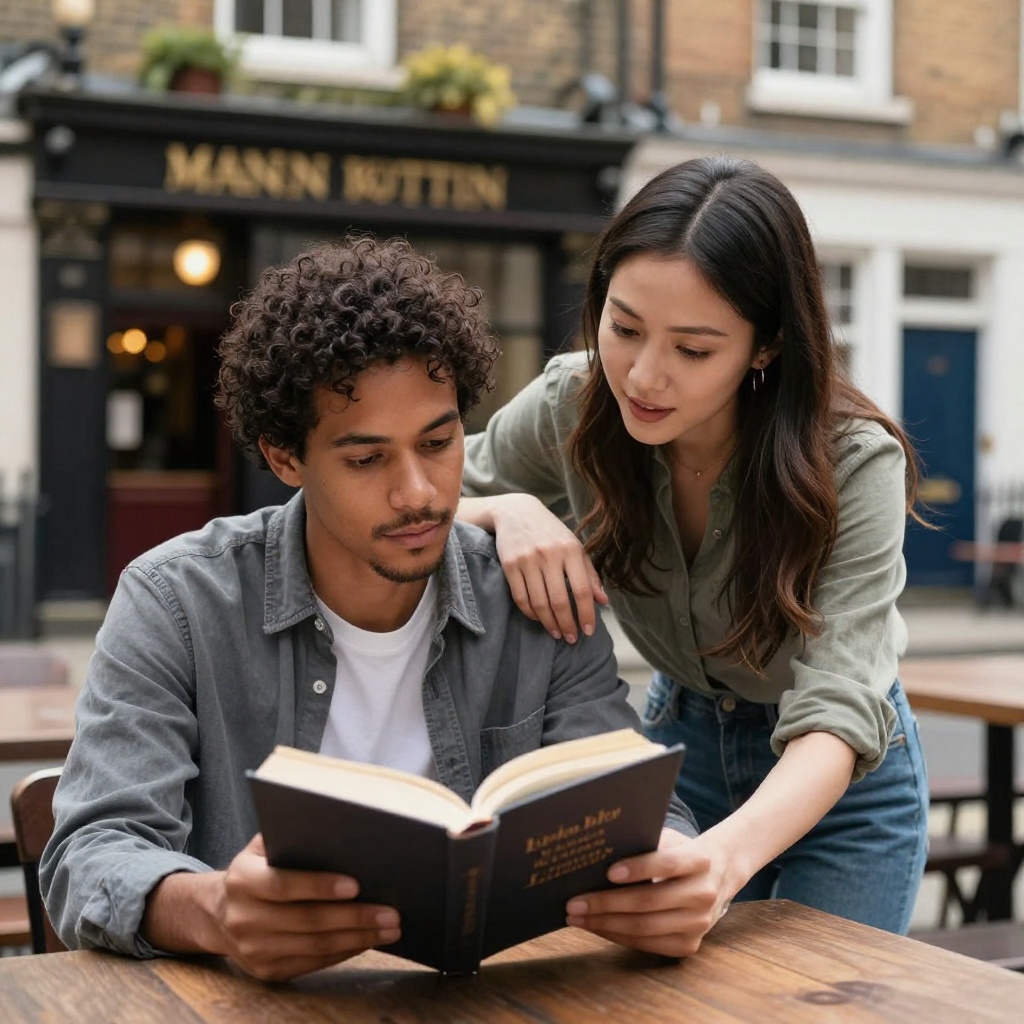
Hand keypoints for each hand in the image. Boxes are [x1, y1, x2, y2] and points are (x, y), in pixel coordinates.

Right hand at [210, 834, 400, 981]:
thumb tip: (341, 827)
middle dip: (354, 917)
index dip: (319, 886)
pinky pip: (312, 963)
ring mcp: (253, 949)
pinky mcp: (266, 971)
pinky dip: (344, 952)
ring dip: (357, 938)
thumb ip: (291, 836)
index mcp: (242, 880)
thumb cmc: (258, 868)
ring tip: (390, 927)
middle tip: (390, 912)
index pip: (283, 885)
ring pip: (314, 946)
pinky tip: (367, 941)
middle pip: (306, 920)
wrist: (219, 913)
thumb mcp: (262, 846)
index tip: (356, 884)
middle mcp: (243, 918)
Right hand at [491, 493, 606, 642]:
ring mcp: (527, 560)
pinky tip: (539, 619)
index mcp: (570, 550)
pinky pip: (521, 598)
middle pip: (560, 601)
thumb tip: (602, 602)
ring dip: (549, 623)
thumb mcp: (575, 547)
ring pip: (539, 603)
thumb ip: (590, 574)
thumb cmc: (551, 533)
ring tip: (556, 633)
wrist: (517, 512)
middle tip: (571, 638)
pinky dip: (531, 613)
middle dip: (567, 624)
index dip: (587, 614)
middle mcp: (549, 555)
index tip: (589, 631)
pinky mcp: (510, 565)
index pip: (582, 589)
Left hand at [564, 829, 732, 957]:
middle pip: (649, 901)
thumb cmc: (680, 852)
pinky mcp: (690, 945)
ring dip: (605, 924)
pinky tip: (597, 927)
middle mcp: (704, 893)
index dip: (637, 868)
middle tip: (574, 902)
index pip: (666, 863)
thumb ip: (644, 844)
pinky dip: (618, 936)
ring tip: (576, 917)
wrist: (718, 875)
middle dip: (605, 903)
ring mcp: (699, 923)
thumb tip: (596, 854)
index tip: (608, 871)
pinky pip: (648, 944)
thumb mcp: (670, 840)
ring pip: (644, 927)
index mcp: (699, 859)